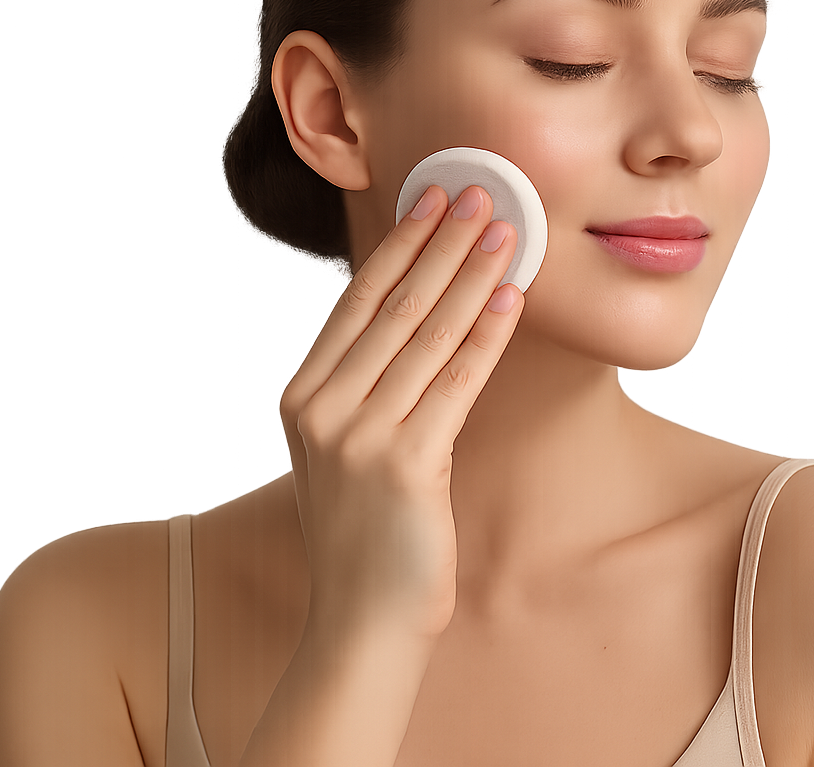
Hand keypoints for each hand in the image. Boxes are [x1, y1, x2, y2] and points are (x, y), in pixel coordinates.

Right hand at [279, 184, 522, 640]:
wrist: (360, 622)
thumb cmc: (363, 537)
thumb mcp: (343, 452)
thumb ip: (366, 390)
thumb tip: (420, 319)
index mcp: (303, 397)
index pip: (354, 301)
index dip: (398, 246)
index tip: (431, 200)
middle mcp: (321, 409)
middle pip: (392, 305)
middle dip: (440, 242)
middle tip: (479, 192)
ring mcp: (358, 436)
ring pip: (427, 335)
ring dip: (471, 276)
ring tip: (506, 232)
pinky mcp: (403, 465)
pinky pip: (456, 384)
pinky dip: (486, 336)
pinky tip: (510, 300)